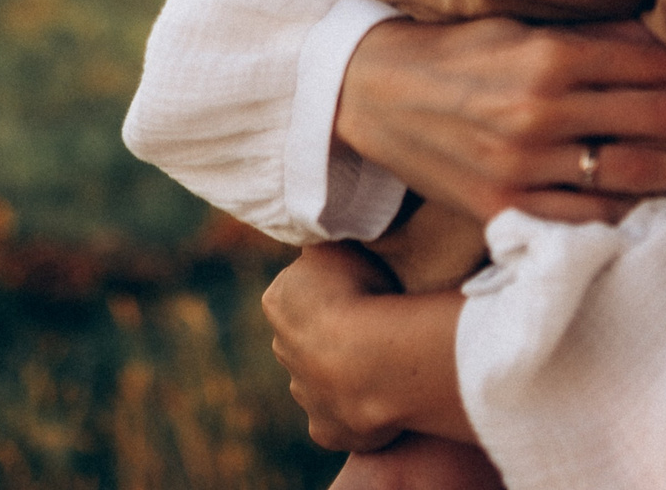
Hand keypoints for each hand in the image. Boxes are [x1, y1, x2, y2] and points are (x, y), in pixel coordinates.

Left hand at [264, 244, 473, 450]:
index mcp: (278, 300)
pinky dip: (360, 411)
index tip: (363, 289)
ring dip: (348, 373)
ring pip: (324, 380)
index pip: (303, 290)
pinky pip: (343, 419)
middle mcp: (282, 349)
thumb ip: (327, 245)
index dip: (335, 289)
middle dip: (336, 334)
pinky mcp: (325, 430)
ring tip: (387, 363)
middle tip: (378, 327)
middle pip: (309, 337)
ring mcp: (303, 394)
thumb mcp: (339, 245)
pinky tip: (385, 400)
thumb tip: (324, 235)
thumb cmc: (360, 292)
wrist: (371, 361)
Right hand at [334, 18, 665, 227]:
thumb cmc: (459, 52)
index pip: (655, 68)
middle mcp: (541, 113)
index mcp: (550, 57)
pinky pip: (587, 221)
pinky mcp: (503, 208)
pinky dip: (635, 217)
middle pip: (659, 121)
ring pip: (634, 175)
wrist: (374, 93)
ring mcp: (522, 167)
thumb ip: (597, 38)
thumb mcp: (524, 27)